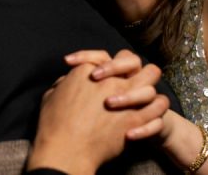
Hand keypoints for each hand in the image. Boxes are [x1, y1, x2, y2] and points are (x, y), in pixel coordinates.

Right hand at [27, 63, 169, 174]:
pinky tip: (144, 116)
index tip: (97, 79)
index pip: (101, 57)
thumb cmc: (54, 124)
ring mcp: (126, 96)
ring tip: (141, 96)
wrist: (67, 150)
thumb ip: (63, 83)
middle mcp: (110, 79)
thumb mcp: (51, 95)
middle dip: (131, 66)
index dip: (101, 66)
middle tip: (127, 78)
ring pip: (151, 76)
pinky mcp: (137, 116)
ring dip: (146, 84)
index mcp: (87, 70)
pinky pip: (156, 105)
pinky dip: (153, 109)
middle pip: (131, 60)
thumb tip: (68, 80)